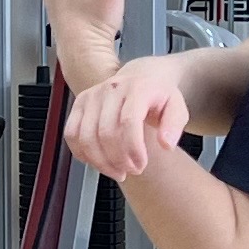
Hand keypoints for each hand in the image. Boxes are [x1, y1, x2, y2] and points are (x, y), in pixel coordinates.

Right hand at [65, 57, 189, 178]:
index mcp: (137, 87)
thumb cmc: (159, 96)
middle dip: (117, 159)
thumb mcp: (177, 107)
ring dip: (100, 162)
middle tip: (132, 170)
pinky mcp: (80, 103)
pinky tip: (98, 162)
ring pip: (86, 136)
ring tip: (117, 171)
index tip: (140, 166)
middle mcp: (111, 88)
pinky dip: (82, 153)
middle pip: (105, 132)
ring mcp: (92, 95)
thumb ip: (175, 125)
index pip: (128, 121)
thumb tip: (166, 145)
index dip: (132, 149)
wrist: (142, 77)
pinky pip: (72, 134)